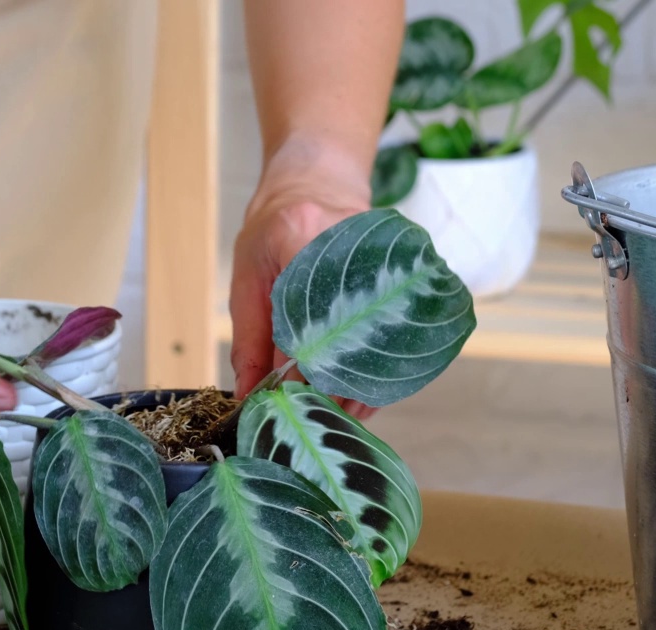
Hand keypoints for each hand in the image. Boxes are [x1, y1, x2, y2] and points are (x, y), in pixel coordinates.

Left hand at [229, 140, 378, 419]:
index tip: (288, 404)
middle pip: (352, 336)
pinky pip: (396, 335)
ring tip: (340, 417)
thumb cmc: (275, 228)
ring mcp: (388, 261)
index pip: (306, 321)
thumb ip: (250, 337)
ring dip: (361, 386)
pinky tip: (361, 397)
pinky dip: (377, 370)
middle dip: (335, 387)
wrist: (319, 183)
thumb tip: (250, 394)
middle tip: (318, 420)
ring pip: (381, 342)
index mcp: (303, 238)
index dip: (298, 371)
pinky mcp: (407, 277)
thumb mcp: (248, 276)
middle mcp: (354, 248)